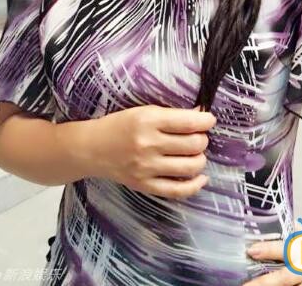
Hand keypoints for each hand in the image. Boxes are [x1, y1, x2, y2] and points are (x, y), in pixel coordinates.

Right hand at [87, 104, 215, 198]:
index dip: (206, 121)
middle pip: (194, 144)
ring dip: (200, 159)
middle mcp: (148, 145)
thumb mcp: (144, 111)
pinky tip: (200, 177)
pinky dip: (195, 185)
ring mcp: (147, 168)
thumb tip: (201, 117)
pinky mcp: (145, 186)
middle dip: (202, 139)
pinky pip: (178, 190)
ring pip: (191, 167)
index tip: (209, 120)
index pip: (189, 123)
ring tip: (195, 153)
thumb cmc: (120, 125)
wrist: (92, 148)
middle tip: (198, 136)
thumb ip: (172, 116)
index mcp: (148, 121)